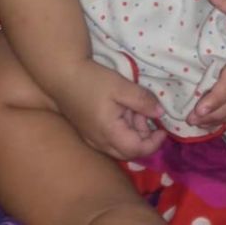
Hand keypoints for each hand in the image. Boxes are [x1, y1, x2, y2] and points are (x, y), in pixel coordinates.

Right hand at [52, 59, 166, 159]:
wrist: (63, 75)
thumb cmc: (93, 80)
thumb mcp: (122, 86)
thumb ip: (143, 101)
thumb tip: (160, 113)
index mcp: (109, 134)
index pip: (137, 150)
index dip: (154, 142)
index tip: (163, 129)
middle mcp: (99, 143)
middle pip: (129, 151)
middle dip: (143, 136)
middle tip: (145, 113)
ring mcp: (92, 139)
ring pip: (119, 145)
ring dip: (132, 131)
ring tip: (132, 106)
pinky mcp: (87, 132)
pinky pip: (109, 139)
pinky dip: (121, 129)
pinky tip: (120, 108)